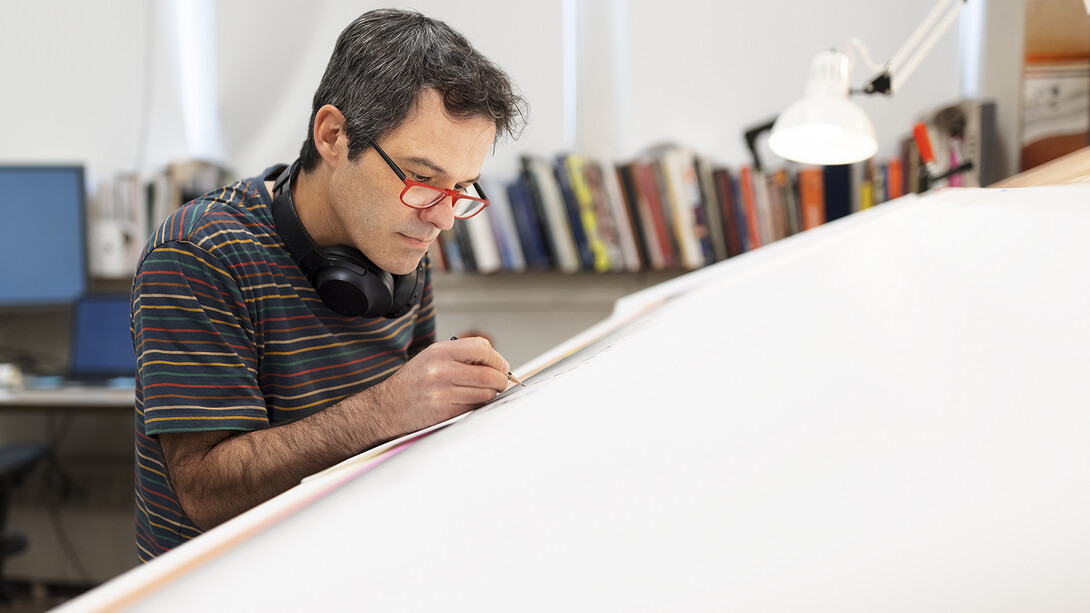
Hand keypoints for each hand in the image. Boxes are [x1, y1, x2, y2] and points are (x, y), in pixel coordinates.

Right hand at [375, 336, 510, 432]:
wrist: (387, 407)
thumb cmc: (412, 383)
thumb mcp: (431, 357)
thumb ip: (461, 355)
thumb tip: (496, 363)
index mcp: (439, 352)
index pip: (482, 348)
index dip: (496, 358)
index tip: (500, 366)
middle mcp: (441, 370)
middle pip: (488, 374)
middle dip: (500, 380)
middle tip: (500, 382)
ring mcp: (443, 392)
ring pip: (485, 393)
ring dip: (491, 394)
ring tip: (483, 392)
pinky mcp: (445, 412)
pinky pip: (475, 408)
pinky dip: (479, 406)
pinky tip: (470, 402)